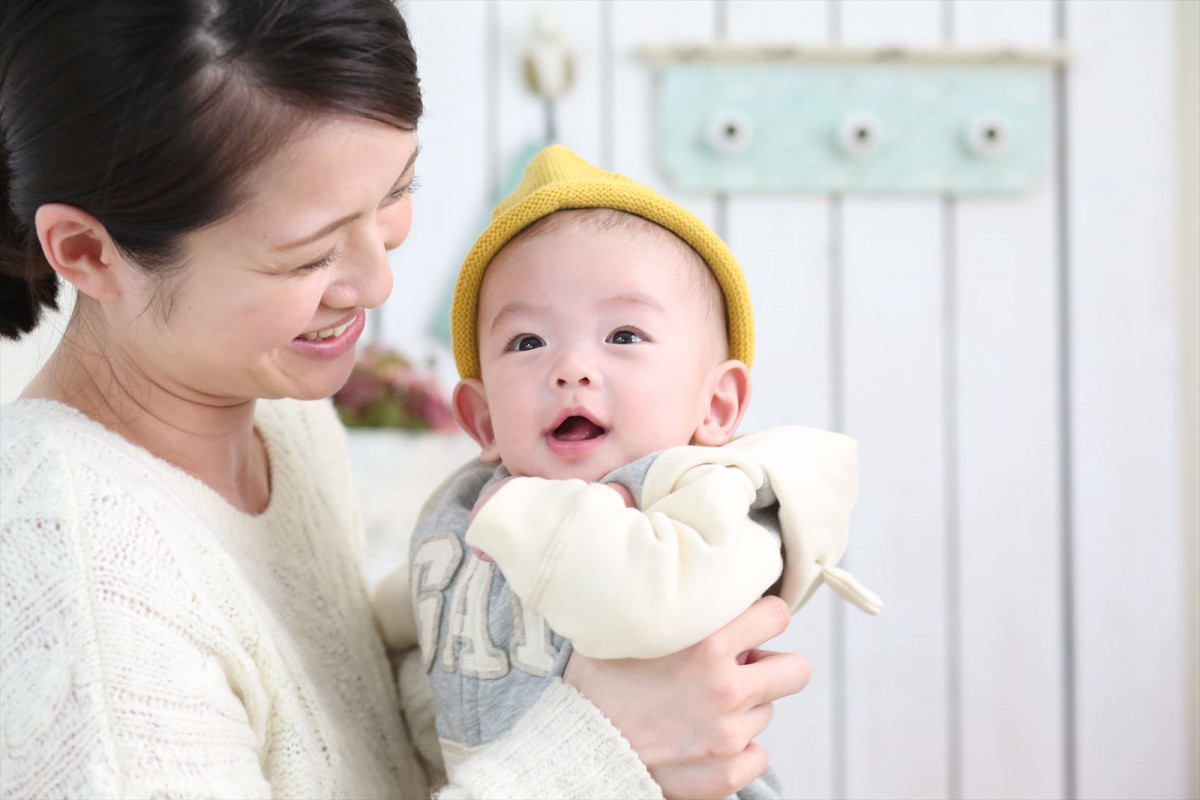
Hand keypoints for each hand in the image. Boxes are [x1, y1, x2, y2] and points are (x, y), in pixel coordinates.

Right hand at [563, 595, 808, 799]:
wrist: (571, 750)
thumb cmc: (592, 684)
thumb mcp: (624, 626)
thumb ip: (665, 600)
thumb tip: (664, 545)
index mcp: (707, 646)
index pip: (777, 616)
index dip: (763, 619)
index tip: (748, 626)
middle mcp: (725, 690)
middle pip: (796, 670)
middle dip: (770, 666)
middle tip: (739, 669)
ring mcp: (728, 737)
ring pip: (766, 712)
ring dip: (743, 708)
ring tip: (699, 707)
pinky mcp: (724, 775)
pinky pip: (758, 756)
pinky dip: (737, 751)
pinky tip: (702, 741)